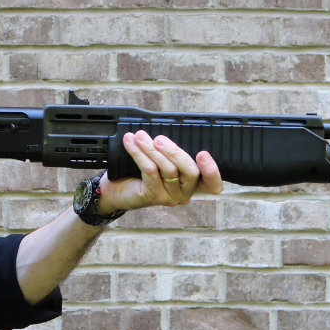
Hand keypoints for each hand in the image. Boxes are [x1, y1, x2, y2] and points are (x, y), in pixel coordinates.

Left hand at [97, 130, 222, 212]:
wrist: (117, 189)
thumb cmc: (140, 172)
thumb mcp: (161, 158)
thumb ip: (171, 151)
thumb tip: (166, 132)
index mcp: (193, 183)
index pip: (212, 185)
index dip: (212, 172)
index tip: (203, 154)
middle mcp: (185, 193)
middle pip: (191, 172)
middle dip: (175, 152)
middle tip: (159, 139)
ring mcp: (171, 197)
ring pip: (168, 170)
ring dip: (152, 150)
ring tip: (140, 136)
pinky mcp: (154, 197)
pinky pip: (150, 172)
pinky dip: (140, 154)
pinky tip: (131, 143)